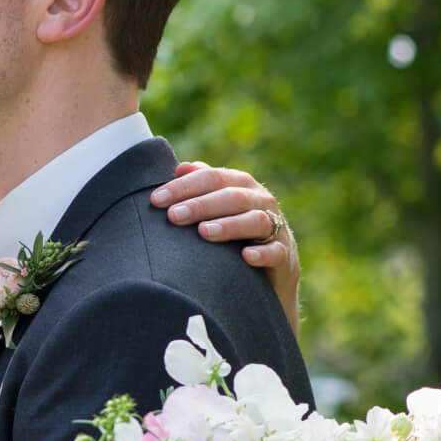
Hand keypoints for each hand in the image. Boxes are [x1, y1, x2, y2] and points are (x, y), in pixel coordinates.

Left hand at [150, 163, 299, 337]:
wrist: (269, 273)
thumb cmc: (235, 234)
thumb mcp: (219, 207)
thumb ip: (202, 186)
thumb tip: (180, 168)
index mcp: (241, 185)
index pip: (211, 178)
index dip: (183, 187)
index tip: (156, 200)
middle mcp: (261, 201)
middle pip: (232, 197)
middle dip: (201, 205)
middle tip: (173, 216)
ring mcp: (276, 228)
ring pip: (256, 220)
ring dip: (229, 225)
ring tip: (204, 232)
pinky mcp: (284, 255)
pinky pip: (276, 252)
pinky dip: (262, 253)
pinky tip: (245, 256)